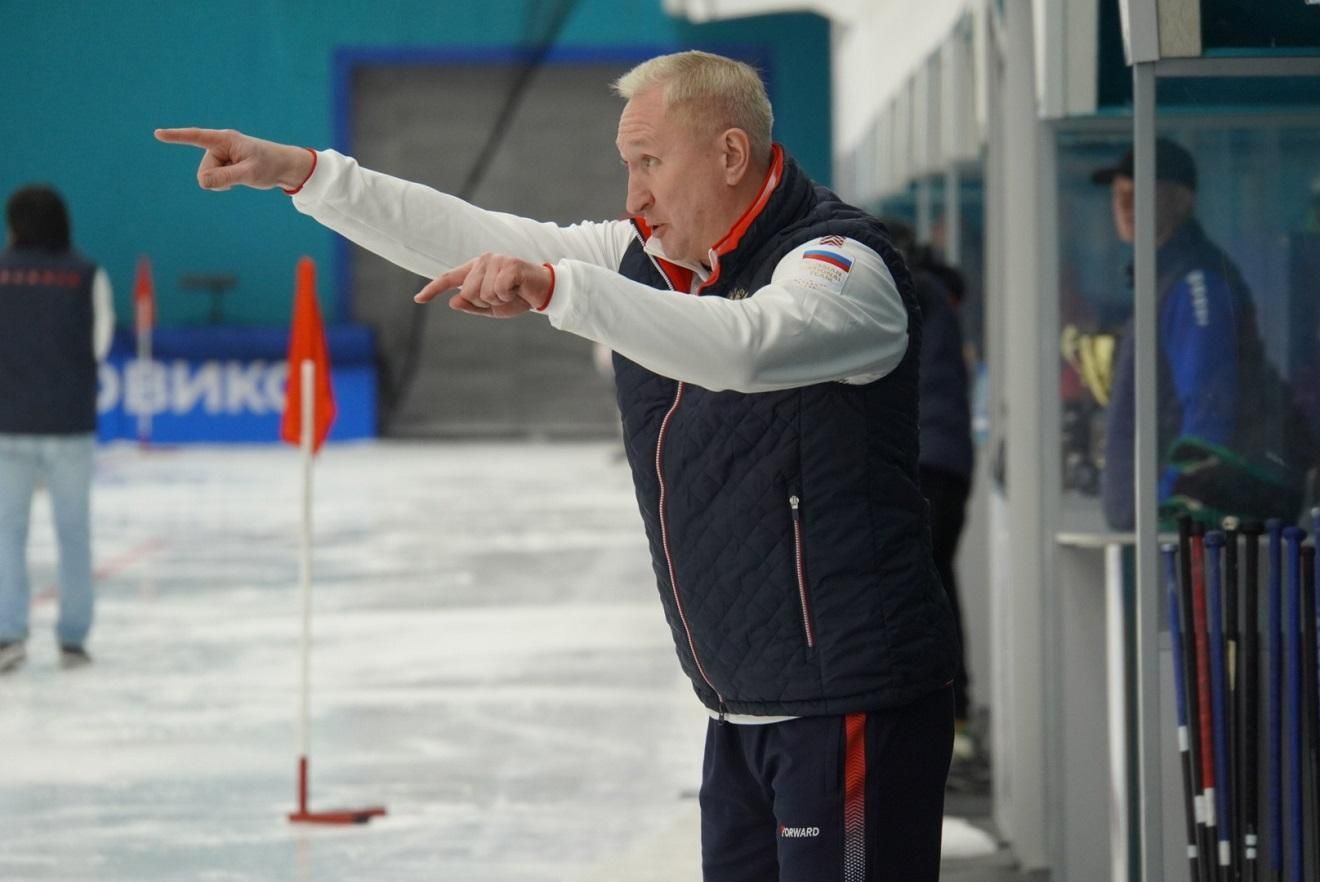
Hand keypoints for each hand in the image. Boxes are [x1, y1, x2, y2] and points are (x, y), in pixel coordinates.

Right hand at [153, 127, 313, 190]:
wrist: (283, 168)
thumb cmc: (269, 165)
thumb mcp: (249, 173)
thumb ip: (226, 177)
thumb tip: (202, 182)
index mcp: (225, 140)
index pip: (196, 137)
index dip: (177, 136)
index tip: (158, 133)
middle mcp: (219, 146)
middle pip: (205, 170)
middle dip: (218, 178)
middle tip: (242, 174)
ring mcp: (220, 156)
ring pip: (207, 178)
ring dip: (222, 182)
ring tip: (242, 174)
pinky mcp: (222, 165)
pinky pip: (213, 180)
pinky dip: (223, 184)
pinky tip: (238, 178)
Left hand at [415, 254, 551, 318]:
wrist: (544, 292)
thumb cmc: (517, 297)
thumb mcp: (491, 307)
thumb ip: (471, 305)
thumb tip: (453, 301)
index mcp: (476, 269)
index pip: (450, 278)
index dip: (433, 289)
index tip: (419, 299)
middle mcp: (483, 260)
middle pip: (467, 292)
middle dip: (483, 302)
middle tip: (502, 297)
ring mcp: (497, 260)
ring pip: (482, 292)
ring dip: (498, 300)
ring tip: (511, 293)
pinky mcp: (510, 265)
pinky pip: (498, 290)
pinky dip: (507, 296)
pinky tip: (517, 290)